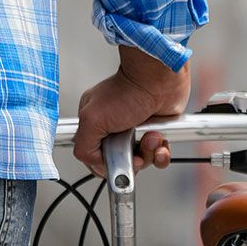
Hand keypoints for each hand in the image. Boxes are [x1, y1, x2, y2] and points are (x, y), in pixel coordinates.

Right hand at [73, 47, 191, 176]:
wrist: (160, 81)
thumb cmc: (129, 91)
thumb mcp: (93, 119)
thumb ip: (84, 146)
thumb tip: (94, 163)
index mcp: (95, 122)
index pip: (95, 156)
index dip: (107, 164)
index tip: (116, 161)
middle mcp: (115, 127)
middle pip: (121, 161)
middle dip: (132, 159)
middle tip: (135, 148)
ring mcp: (137, 130)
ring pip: (141, 160)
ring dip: (148, 154)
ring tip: (151, 137)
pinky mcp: (156, 132)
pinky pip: (158, 156)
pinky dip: (161, 153)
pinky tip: (160, 141)